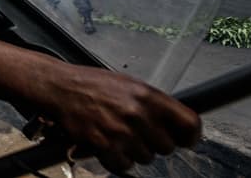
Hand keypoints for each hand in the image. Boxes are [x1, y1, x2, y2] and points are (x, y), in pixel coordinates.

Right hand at [47, 65, 200, 173]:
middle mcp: (137, 114)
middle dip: (155, 143)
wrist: (60, 88)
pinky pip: (123, 166)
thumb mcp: (128, 85)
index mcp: (148, 95)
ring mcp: (121, 131)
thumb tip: (176, 123)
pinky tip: (108, 145)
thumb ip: (153, 103)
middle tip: (139, 134)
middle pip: (167, 147)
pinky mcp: (104, 146)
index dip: (190, 136)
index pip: (190, 123)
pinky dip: (117, 160)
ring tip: (118, 135)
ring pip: (145, 158)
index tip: (186, 140)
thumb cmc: (92, 84)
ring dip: (134, 151)